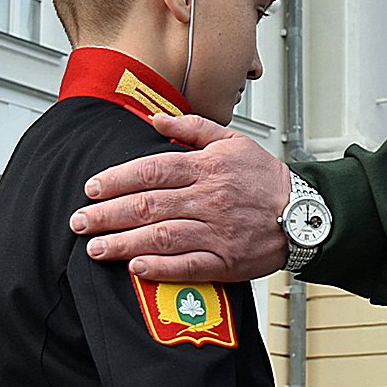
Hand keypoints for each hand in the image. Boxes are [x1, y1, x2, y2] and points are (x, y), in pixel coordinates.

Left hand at [71, 114, 290, 281]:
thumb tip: (154, 118)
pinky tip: (136, 268)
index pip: (152, 170)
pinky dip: (160, 268)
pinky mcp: (225, 261)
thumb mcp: (232, 140)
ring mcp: (216, 232)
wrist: (306, 214)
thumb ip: (191, 128)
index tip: (92, 188)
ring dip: (123, 243)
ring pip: (161, 236)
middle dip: (107, 214)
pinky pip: (187, 265)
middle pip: (148, 205)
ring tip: (95, 247)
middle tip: (79, 221)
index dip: (117, 179)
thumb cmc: (266, 180)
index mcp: (207, 168)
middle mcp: (208, 199)